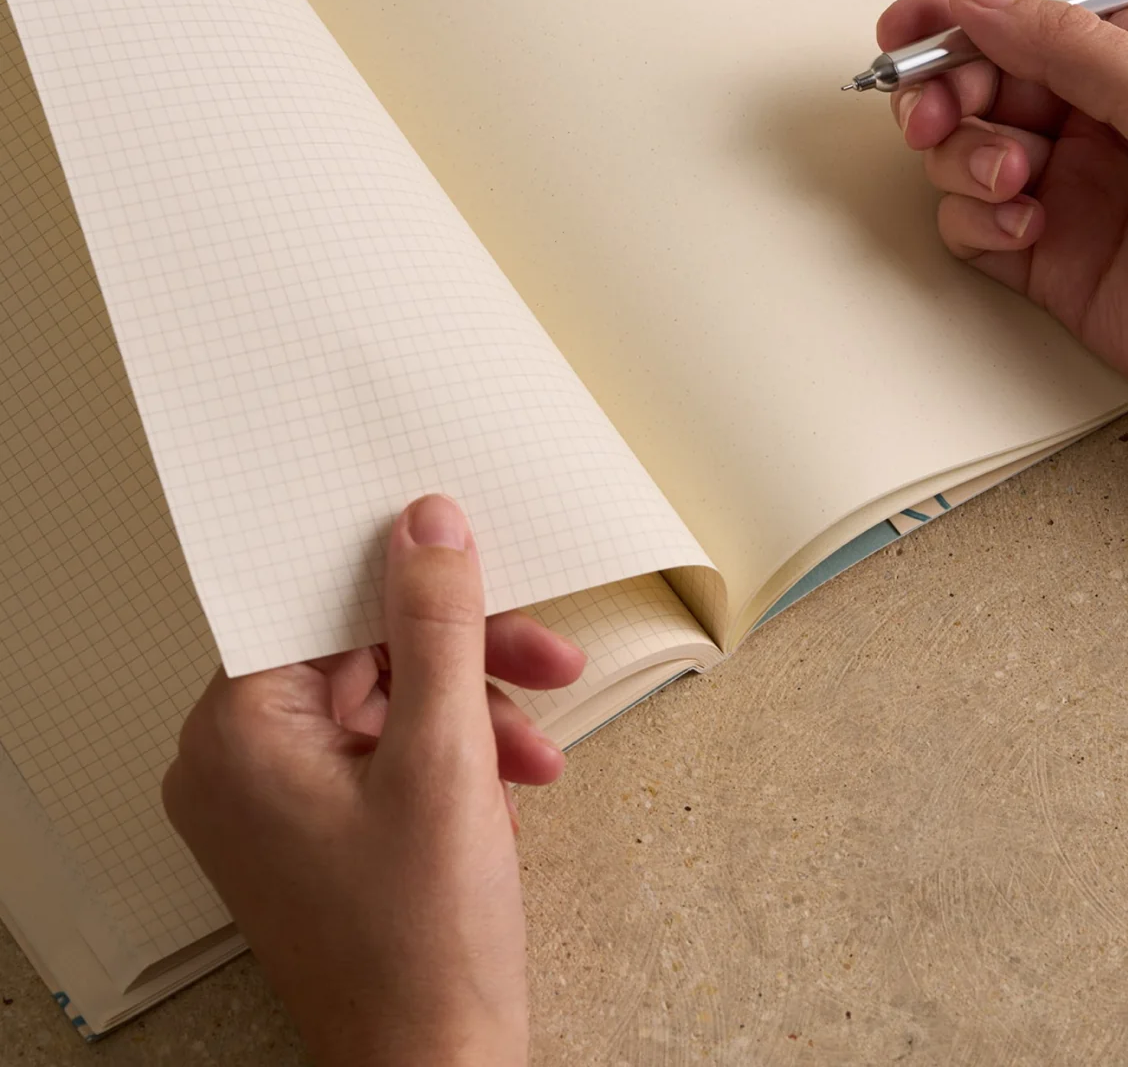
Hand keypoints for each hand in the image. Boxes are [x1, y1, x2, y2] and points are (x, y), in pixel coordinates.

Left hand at [163, 494, 584, 1066]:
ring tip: (535, 749)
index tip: (467, 558)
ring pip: (386, 698)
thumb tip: (427, 529)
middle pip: (361, 650)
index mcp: (236, 733)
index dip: (399, 575)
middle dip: (465, 657)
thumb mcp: (445, 756)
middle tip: (542, 654)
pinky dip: (454, 754)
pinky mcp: (318, 819)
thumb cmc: (420, 946)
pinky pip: (388, 747)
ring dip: (473, 710)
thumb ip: (436, 626)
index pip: (314, 603)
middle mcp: (238, 759)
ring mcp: (278, 794)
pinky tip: (506, 784)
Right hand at [879, 0, 1127, 415]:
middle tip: (938, 115)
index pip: (1025, 13)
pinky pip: (966, 229)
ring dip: (964, 163)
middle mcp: (1089, 122)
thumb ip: (1071, 45)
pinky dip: (977, 226)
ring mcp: (1060, 190)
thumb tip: (982, 0)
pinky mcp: (1038, 259)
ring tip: (1010, 179)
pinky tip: (1023, 231)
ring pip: (959, 156)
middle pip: (977, 84)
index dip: (957, 15)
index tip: (909, 32)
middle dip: (945, 95)